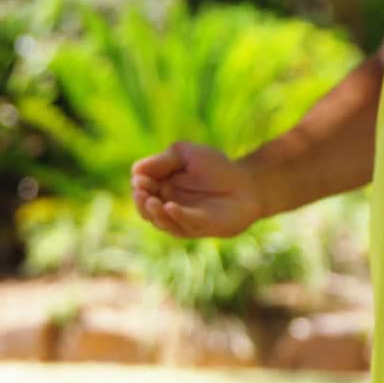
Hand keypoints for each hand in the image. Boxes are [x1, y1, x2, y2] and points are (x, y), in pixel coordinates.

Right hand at [131, 142, 263, 237]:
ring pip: (162, 222)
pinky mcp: (200, 228)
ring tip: (153, 201)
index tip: (142, 178)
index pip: (142, 190)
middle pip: (146, 209)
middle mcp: (168, 207)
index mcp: (162, 188)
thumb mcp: (186, 154)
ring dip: (154, 212)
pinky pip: (185, 225)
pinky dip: (177, 217)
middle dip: (141, 201)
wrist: (248, 183)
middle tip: (142, 192)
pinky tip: (170, 207)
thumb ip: (162, 160)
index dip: (139, 185)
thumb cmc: (217, 167)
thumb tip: (135, 170)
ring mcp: (183, 221)